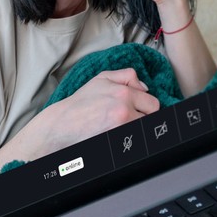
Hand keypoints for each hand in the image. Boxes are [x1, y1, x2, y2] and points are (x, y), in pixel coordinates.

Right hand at [26, 69, 158, 154]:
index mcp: (123, 93)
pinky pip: (134, 139)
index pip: (153, 103)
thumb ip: (126, 76)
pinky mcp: (117, 140)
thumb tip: (145, 87)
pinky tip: (117, 132)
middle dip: (144, 116)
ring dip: (137, 126)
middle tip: (129, 117)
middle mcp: (125, 109)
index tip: (138, 109)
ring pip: (144, 127)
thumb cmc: (81, 103)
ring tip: (121, 125)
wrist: (63, 124)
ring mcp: (121, 127)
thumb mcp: (101, 79)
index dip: (146, 106)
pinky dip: (130, 136)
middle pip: (153, 116)